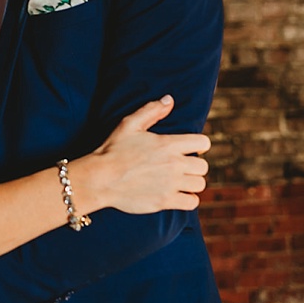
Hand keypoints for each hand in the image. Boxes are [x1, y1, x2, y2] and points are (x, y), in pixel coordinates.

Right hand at [80, 95, 210, 214]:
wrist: (100, 178)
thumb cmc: (113, 149)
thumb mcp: (129, 124)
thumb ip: (151, 110)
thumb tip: (169, 100)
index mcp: (168, 144)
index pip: (203, 142)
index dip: (199, 145)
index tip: (191, 149)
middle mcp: (174, 164)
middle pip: (203, 166)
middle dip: (194, 165)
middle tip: (182, 166)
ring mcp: (171, 184)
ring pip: (199, 184)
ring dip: (192, 182)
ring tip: (180, 181)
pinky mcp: (165, 201)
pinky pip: (192, 202)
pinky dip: (188, 199)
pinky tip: (178, 195)